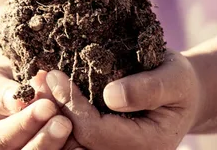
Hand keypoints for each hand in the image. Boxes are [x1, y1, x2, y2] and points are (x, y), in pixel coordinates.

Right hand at [0, 65, 77, 148]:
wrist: (18, 89)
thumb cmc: (1, 84)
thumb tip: (17, 99)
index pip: (1, 140)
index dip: (25, 124)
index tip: (46, 106)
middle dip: (45, 140)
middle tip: (64, 122)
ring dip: (61, 148)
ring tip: (74, 129)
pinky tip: (84, 146)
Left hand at [46, 50, 201, 149]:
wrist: (180, 95)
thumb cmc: (179, 82)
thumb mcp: (174, 78)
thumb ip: (148, 88)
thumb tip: (111, 96)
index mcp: (147, 146)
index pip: (96, 133)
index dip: (72, 105)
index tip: (54, 74)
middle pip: (77, 141)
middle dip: (54, 109)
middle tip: (36, 79)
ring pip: (69, 141)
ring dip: (49, 113)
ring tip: (36, 83)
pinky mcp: (99, 144)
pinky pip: (72, 136)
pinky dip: (55, 114)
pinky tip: (44, 92)